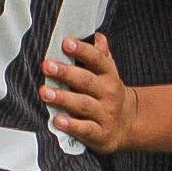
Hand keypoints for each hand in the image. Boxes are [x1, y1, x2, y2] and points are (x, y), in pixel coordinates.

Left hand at [39, 33, 138, 154]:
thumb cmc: (107, 93)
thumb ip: (99, 55)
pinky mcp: (100, 134)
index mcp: (109, 75)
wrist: (127, 124)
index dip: (82, 50)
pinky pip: (86, 129)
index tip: (65, 42)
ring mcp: (105, 114)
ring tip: (44, 92)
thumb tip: (97, 36)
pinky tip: (57, 120)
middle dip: (66, 73)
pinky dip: (71, 125)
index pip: (97, 59)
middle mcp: (109, 93)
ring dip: (63, 98)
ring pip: (84, 104)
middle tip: (46, 66)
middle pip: (87, 81)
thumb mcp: (107, 73)